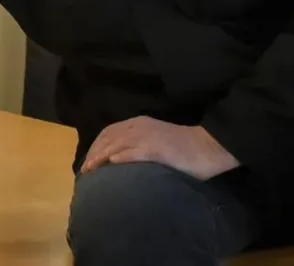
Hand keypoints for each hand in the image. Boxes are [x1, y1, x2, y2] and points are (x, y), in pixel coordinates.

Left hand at [81, 116, 239, 180]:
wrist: (209, 145)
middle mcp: (139, 127)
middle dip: (94, 154)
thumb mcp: (155, 139)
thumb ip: (138, 145)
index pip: (108, 133)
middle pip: (108, 139)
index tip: (88, 161)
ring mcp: (148, 137)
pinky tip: (112, 163)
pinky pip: (135, 152)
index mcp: (138, 124)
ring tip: (91, 170)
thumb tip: (119, 159)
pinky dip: (122, 156)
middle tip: (85, 170)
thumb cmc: (184, 147)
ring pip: (117, 145)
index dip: (96, 146)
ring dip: (101, 157)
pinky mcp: (157, 149)